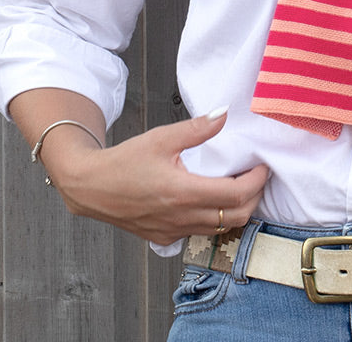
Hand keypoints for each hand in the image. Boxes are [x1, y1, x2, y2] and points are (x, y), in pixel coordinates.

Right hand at [45, 110, 268, 245]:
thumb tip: (224, 113)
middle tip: (257, 176)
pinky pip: (201, 233)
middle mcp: (181, 218)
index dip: (256, 181)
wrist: (89, 187)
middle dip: (254, 198)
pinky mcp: (164, 238)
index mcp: (183, 193)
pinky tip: (213, 199)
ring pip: (220, 229)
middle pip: (236, 218)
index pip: (236, 196)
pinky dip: (216, 219)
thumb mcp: (161, 138)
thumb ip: (197, 128)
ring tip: (239, 185)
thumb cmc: (124, 161)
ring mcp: (173, 232)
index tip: (262, 166)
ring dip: (237, 210)